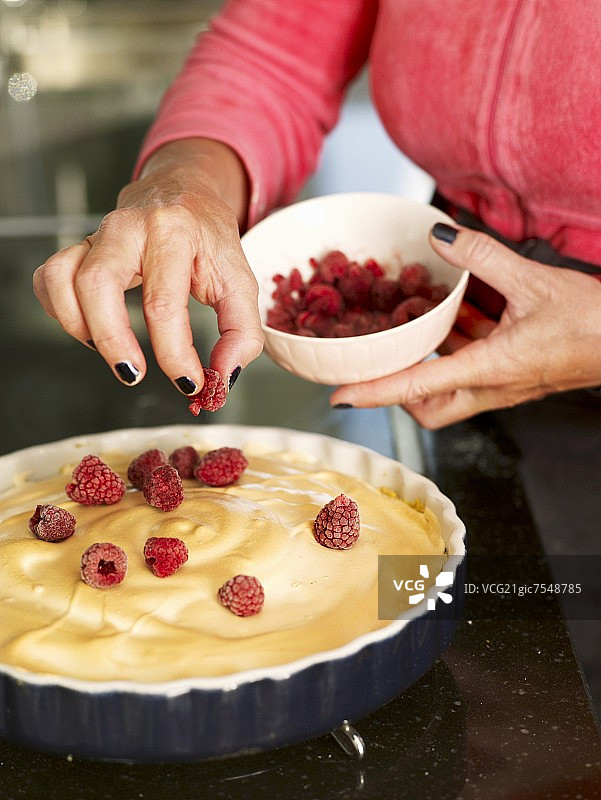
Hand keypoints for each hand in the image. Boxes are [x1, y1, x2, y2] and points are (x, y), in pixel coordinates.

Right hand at [33, 139, 262, 393]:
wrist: (185, 193)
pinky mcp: (78, 245)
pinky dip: (61, 311)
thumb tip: (224, 375)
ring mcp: (97, 235)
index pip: (164, 303)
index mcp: (174, 233)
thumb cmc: (209, 241)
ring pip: (62, 279)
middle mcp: (129, 227)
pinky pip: (49, 278)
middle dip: (112, 340)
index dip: (174, 354)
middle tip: (134, 373)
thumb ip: (242, 332)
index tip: (189, 382)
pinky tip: (91, 327)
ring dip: (80, 327)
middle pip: (97, 285)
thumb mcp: (240, 282)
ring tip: (113, 351)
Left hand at [330, 224, 600, 427]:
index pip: (417, 388)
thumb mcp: (533, 280)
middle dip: (398, 391)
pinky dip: (458, 346)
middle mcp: (492, 386)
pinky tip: (461, 313)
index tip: (340, 397)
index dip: (374, 393)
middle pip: (428, 407)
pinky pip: (474, 367)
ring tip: (414, 326)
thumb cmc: (594, 321)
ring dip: (428, 363)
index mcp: (490, 370)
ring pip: (450, 389)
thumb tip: (440, 236)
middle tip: (380, 360)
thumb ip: (481, 256)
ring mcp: (504, 383)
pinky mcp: (516, 372)